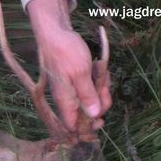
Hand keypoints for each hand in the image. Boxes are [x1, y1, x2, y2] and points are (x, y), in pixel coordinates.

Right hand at [27, 0, 111, 131]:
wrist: (55, 32)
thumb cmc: (66, 51)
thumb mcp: (81, 73)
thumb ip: (87, 95)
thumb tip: (93, 116)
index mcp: (65, 101)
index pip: (72, 127)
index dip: (86, 128)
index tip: (101, 119)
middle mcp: (66, 99)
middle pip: (85, 115)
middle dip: (99, 104)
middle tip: (105, 88)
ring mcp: (70, 90)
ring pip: (89, 101)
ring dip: (100, 90)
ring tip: (102, 73)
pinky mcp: (74, 82)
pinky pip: (88, 88)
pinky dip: (96, 81)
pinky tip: (99, 68)